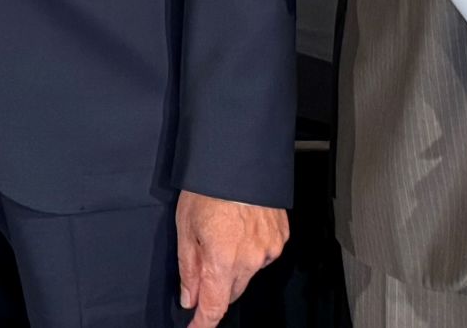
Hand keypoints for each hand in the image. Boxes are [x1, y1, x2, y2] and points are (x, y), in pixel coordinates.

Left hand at [175, 190, 289, 327]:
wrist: (239, 156)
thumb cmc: (208, 186)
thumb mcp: (185, 227)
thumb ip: (188, 268)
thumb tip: (189, 298)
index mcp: (223, 259)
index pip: (215, 307)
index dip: (203, 323)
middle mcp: (250, 259)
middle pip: (232, 293)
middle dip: (216, 287)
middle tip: (204, 261)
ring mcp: (269, 249)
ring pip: (248, 274)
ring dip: (235, 267)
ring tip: (224, 234)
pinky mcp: (280, 238)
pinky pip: (263, 256)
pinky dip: (251, 251)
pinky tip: (241, 228)